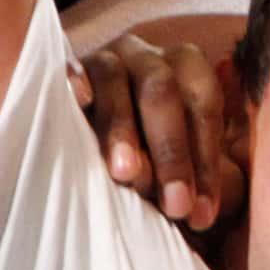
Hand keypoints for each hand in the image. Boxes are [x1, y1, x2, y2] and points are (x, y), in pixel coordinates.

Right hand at [76, 36, 248, 232]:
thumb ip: (199, 171)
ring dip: (122, 129)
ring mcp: (104, 58)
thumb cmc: (154, 159)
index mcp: (187, 67)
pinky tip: (80, 100)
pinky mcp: (62, 67)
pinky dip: (75, 81)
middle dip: (172, 152)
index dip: (207, 162)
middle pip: (163, 92)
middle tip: (174, 206)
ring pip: (116, 80)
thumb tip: (190, 202)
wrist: (101, 145)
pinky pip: (69, 68)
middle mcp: (148, 55)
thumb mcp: (186, 162)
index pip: (204, 106)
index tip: (202, 214)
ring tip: (127, 174)